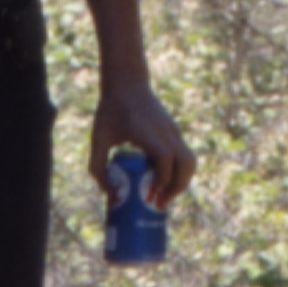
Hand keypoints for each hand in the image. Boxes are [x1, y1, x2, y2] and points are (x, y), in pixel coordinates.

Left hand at [88, 83, 195, 208]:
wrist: (127, 84)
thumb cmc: (110, 111)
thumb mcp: (98, 138)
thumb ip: (97, 165)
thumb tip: (109, 193)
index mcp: (147, 132)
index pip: (165, 158)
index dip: (162, 178)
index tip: (152, 194)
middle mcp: (166, 132)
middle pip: (186, 162)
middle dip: (177, 186)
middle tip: (161, 202)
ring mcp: (173, 131)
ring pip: (190, 159)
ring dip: (182, 180)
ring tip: (165, 194)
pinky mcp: (175, 131)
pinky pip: (184, 154)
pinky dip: (179, 171)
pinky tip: (163, 180)